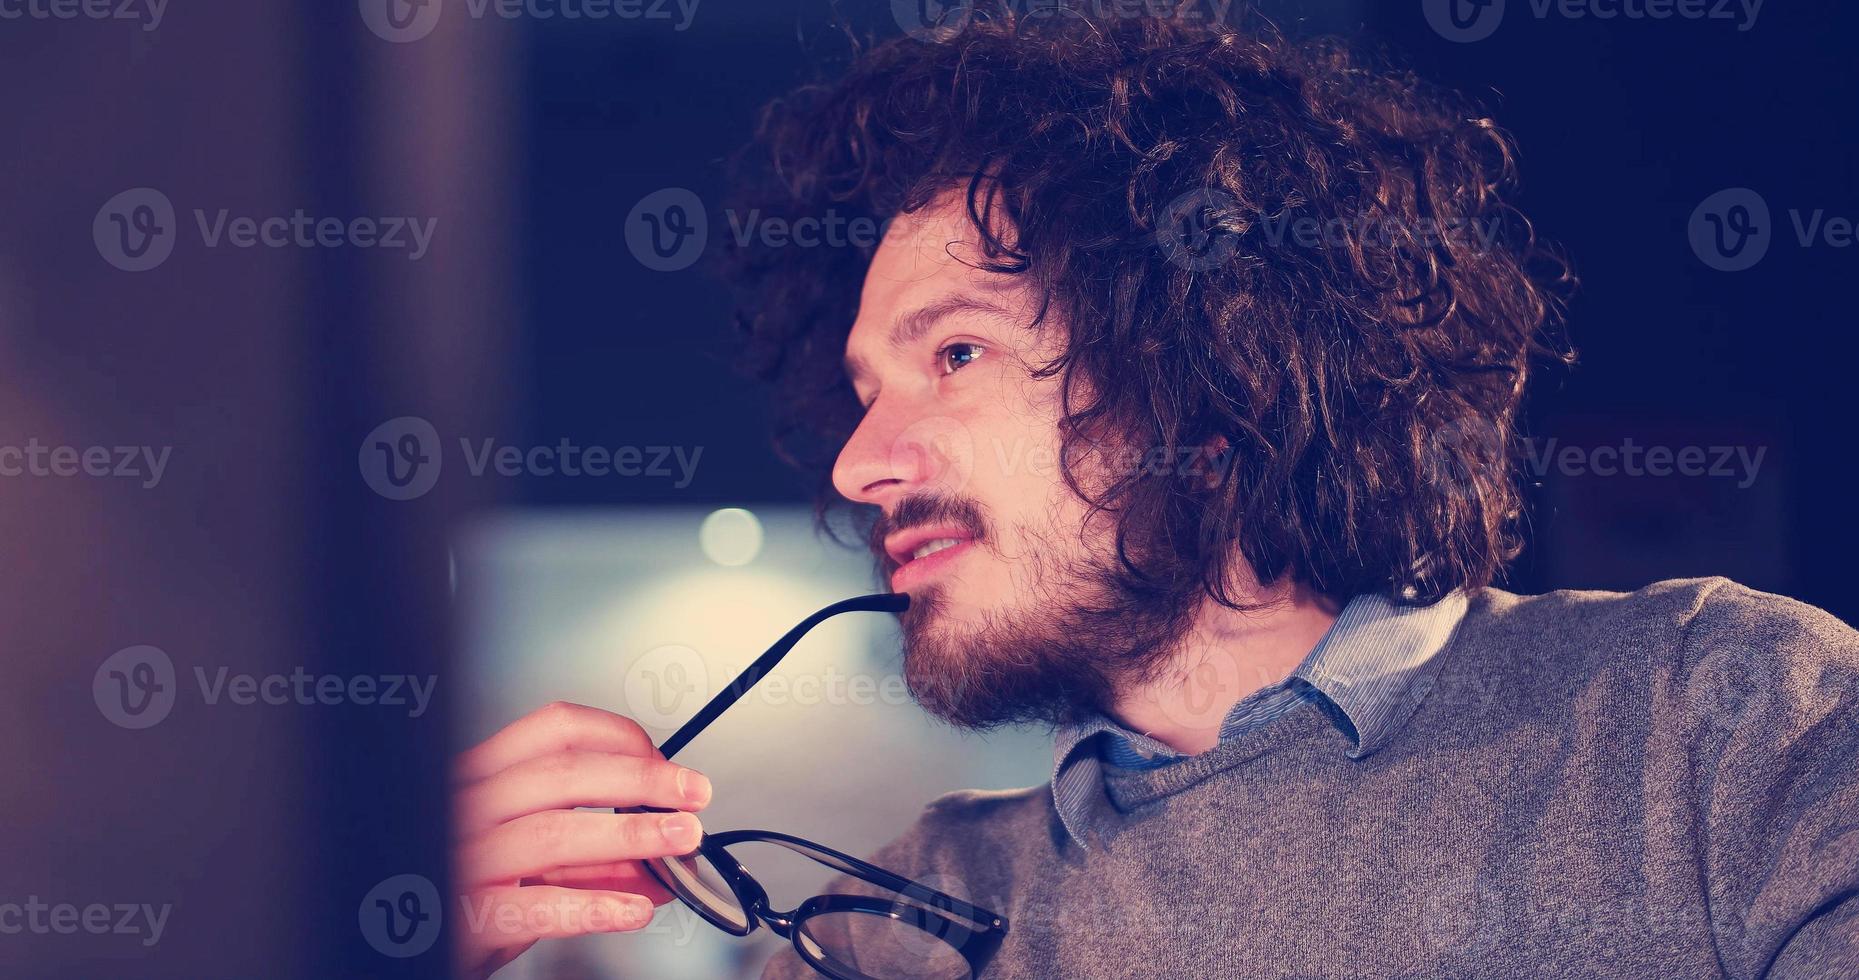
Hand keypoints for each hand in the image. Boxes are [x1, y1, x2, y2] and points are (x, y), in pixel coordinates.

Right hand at [451, 701, 711, 978]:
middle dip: (642, 782)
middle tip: (694, 796)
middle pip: (564, 774)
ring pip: (554, 833)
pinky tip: (634, 909)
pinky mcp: (464, 914)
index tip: (666, 763)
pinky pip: (535, 905)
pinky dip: (593, 906)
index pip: (555, 729)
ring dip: (630, 836)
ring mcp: (462, 858)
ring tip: (680, 843)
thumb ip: (592, 857)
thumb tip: (665, 858)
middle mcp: (467, 807)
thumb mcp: (527, 862)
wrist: (406, 942)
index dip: (620, 739)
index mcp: (482, 776)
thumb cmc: (463, 890)